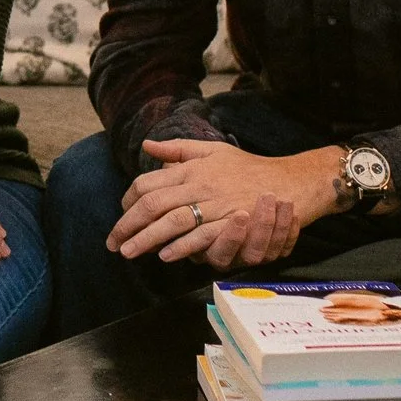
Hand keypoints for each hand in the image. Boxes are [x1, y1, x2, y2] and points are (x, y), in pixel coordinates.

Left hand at [105, 139, 340, 264]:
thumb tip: (147, 145)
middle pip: (153, 203)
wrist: (288, 182)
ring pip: (172, 220)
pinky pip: (200, 235)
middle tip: (112, 242)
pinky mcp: (230, 221)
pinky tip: (164, 254)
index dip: (129, 201)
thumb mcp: (212, 150)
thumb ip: (178, 149)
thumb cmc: (248, 168)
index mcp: (190, 168)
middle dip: (128, 224)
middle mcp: (198, 184)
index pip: (148, 183)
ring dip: (147, 238)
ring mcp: (214, 203)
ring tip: (129, 252)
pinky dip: (180, 246)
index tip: (122, 215)